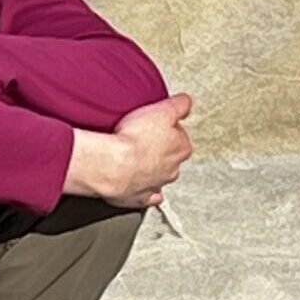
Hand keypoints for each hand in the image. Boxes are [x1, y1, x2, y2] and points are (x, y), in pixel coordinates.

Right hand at [90, 92, 193, 209]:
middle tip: (144, 140)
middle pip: (170, 158)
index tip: (156, 125)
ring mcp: (156, 185)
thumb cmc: (135, 139)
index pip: (181, 136)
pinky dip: (143, 191)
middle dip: (160, 150)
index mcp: (181, 148)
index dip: (167, 129)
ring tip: (136, 159)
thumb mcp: (162, 109)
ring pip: (159, 177)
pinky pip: (146, 196)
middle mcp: (172, 169)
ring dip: (151, 169)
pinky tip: (136, 183)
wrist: (112, 165)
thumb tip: (186, 102)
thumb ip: (179, 105)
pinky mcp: (140, 198)